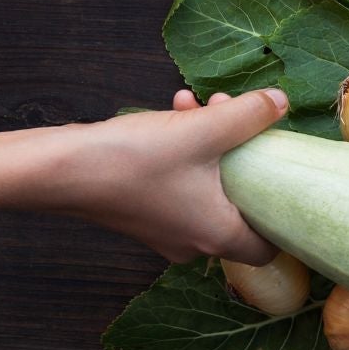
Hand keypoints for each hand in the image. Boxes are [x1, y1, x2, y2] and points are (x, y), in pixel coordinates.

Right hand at [63, 90, 289, 264]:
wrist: (59, 169)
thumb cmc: (135, 159)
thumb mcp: (205, 130)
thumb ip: (250, 115)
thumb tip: (282, 102)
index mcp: (218, 236)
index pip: (269, 247)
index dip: (285, 216)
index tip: (289, 181)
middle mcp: (194, 242)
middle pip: (239, 202)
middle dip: (243, 152)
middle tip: (236, 116)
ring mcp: (166, 229)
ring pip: (208, 184)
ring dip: (211, 141)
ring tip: (201, 104)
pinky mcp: (143, 212)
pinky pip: (180, 182)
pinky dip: (186, 149)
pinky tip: (177, 110)